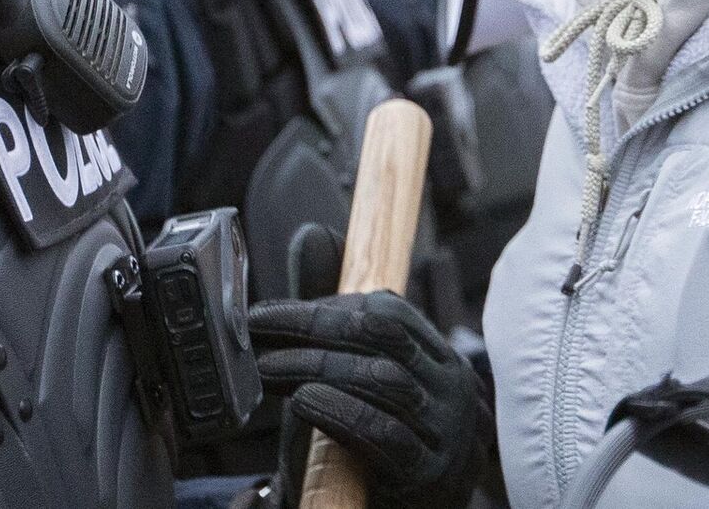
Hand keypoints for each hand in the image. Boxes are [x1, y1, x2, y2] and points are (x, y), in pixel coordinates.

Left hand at [251, 288, 492, 508]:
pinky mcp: (428, 475)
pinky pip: (384, 434)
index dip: (325, 304)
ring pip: (381, 379)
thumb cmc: (374, 445)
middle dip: (311, 326)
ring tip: (266, 369)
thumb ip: (332, 313)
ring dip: (314, 368)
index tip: (270, 314)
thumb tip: (314, 233)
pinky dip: (339, 412)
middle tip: (257, 329)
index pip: (387, 310)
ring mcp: (445, 432)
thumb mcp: (352, 377)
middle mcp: (451, 388)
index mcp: (439, 357)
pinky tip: (303, 402)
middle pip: (382, 335)